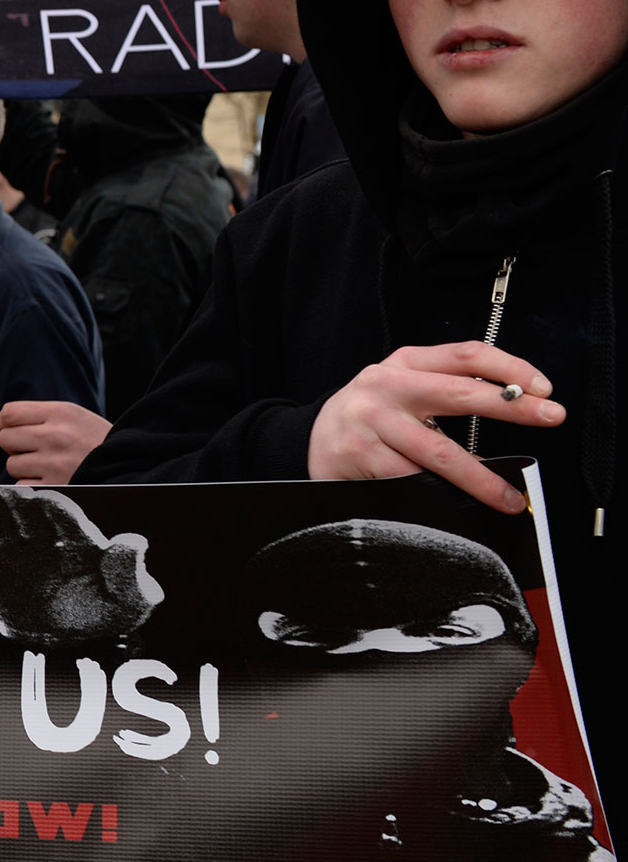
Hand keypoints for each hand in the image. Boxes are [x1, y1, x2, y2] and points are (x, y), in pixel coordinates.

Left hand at [0, 400, 110, 484]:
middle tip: (30, 449)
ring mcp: (55, 463)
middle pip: (5, 439)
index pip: (9, 413)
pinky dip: (30, 484)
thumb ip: (41, 417)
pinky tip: (48, 479)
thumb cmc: (94, 441)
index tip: (4, 429)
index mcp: (61, 413)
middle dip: (13, 445)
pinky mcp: (56, 487)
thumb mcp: (75, 417)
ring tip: (45, 464)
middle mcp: (56, 435)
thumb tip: (2, 425)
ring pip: (12, 465)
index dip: (1, 423)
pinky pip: (21, 485)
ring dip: (22, 467)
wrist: (128, 465)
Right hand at [0, 484, 162, 644]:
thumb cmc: (101, 613)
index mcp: (75, 542)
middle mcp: (40, 541)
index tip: (46, 502)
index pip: (64, 520)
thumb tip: (134, 543)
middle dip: (18, 502)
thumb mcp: (129, 600)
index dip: (55, 511)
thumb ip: (128, 574)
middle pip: (26, 515)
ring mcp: (11, 555)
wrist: (67, 640)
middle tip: (8, 490)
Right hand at [308, 343, 561, 512]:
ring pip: (438, 453)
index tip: (543, 389)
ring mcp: (370, 419)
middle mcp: (386, 385)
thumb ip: (447, 390)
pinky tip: (455, 507)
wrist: (310, 438)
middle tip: (551, 417)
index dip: (510, 367)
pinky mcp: (357, 453)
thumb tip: (517, 409)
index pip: (466, 354)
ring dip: (480, 480)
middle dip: (512, 409)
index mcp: (405, 362)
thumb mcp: (404, 389)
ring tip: (508, 498)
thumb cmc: (373, 416)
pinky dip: (436, 496)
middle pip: (460, 393)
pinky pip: (408, 480)